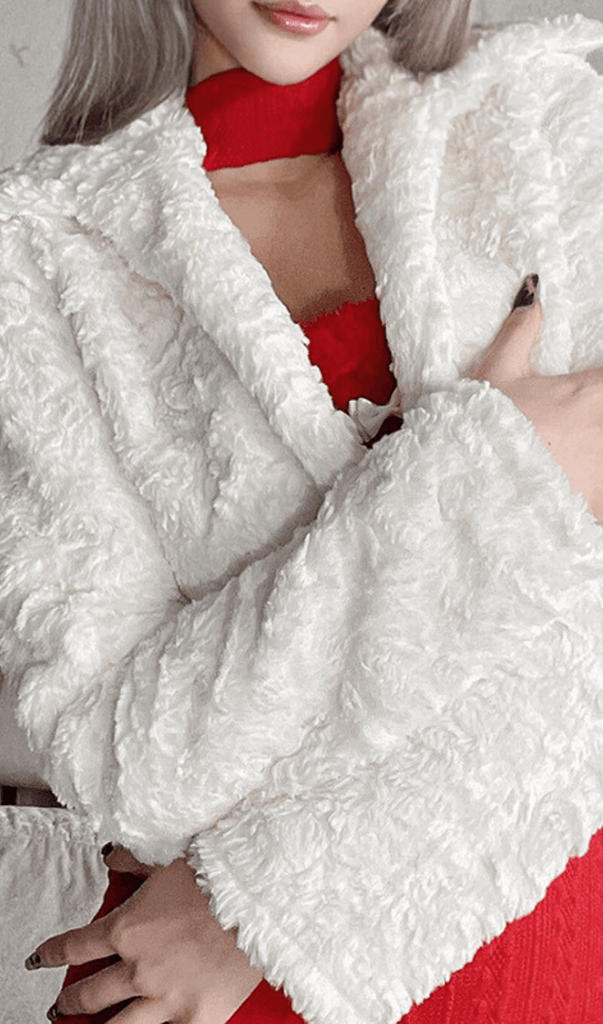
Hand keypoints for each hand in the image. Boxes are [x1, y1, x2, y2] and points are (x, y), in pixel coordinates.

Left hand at [31, 849, 261, 1023]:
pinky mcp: (196, 1017)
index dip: (52, 954)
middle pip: (89, 995)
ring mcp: (166, 998)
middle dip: (69, 1003)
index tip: (41, 959)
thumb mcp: (168, 860)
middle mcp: (139, 968)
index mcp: (127, 928)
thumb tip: (112, 856)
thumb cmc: (219, 876)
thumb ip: (135, 862)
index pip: (74, 946)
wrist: (260, 900)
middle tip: (61, 1006)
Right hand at [470, 275, 602, 522]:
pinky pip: (602, 502)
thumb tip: (533, 289)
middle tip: (572, 431)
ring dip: (595, 457)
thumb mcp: (497, 373)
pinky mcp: (597, 506)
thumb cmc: (483, 429)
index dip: (599, 385)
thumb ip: (521, 330)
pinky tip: (574, 490)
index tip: (590, 394)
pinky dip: (592, 494)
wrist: (469, 488)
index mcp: (591, 392)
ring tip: (573, 461)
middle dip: (596, 421)